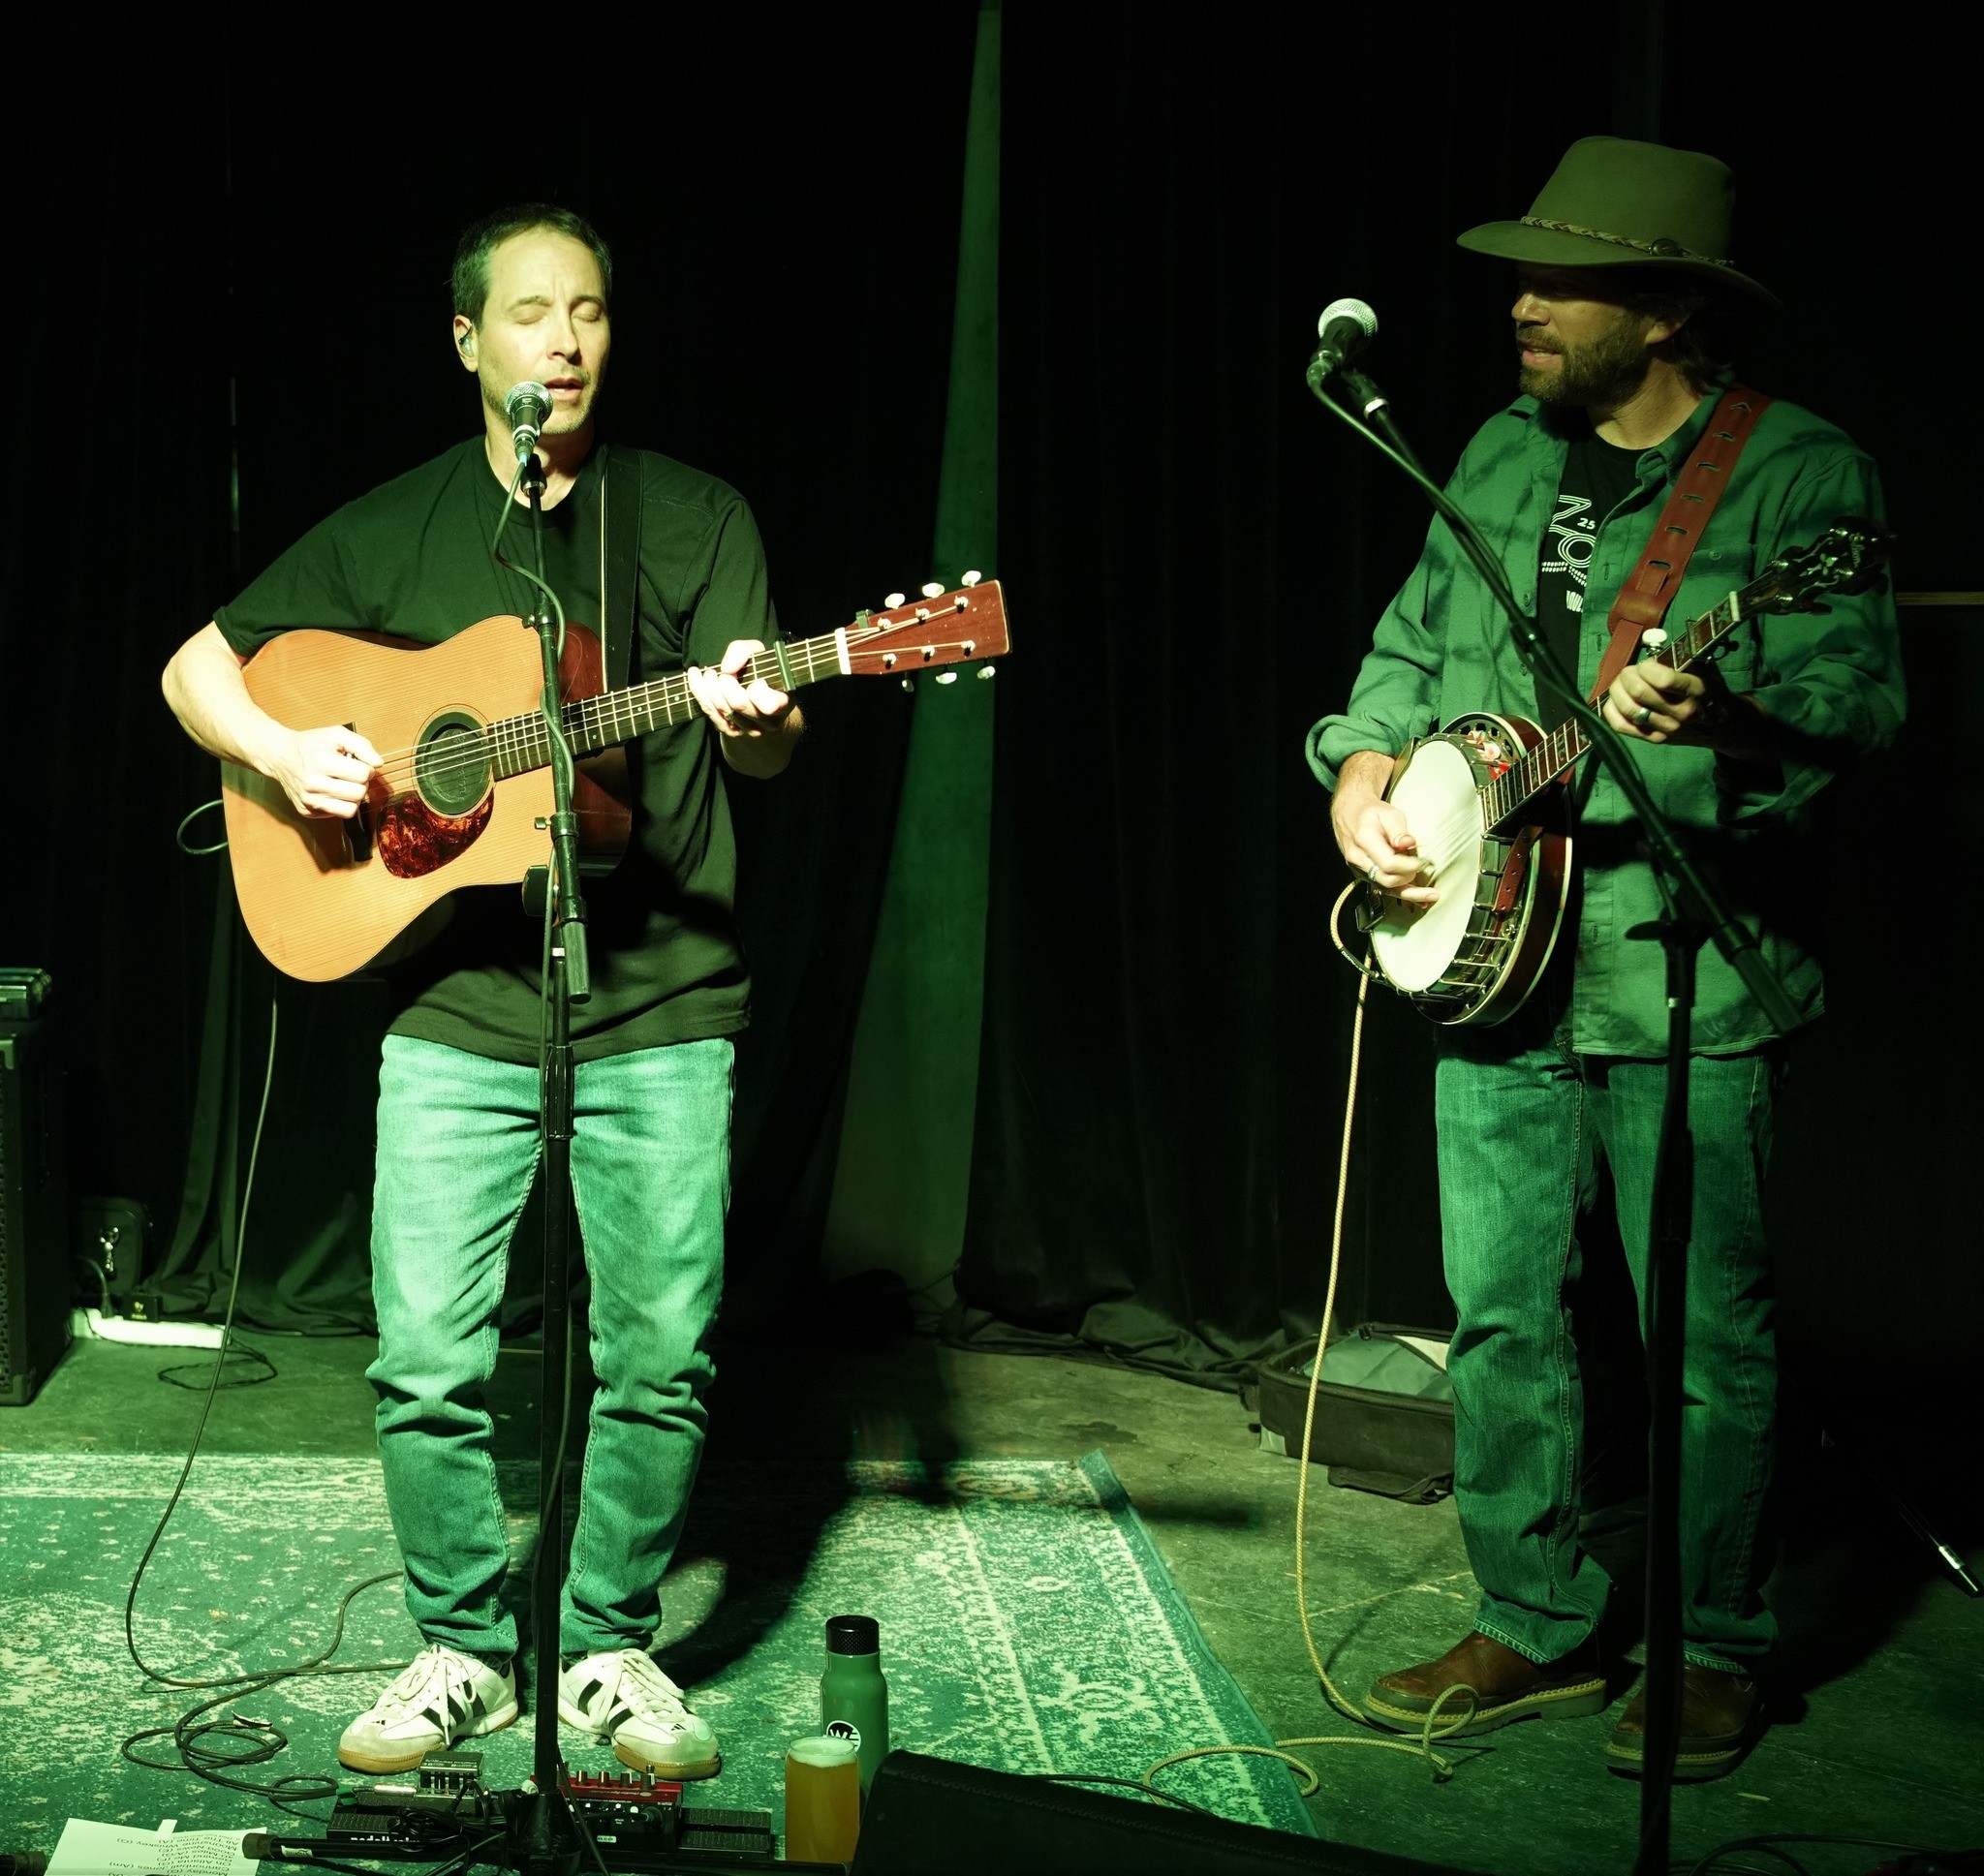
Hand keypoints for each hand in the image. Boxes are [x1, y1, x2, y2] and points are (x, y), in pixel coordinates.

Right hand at [268, 724, 380, 818]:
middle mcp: (312, 784)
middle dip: (361, 783)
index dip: (367, 768)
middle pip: (359, 793)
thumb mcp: (337, 734)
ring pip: (350, 809)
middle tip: (351, 774)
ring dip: (353, 797)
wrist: (280, 755)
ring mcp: (308, 800)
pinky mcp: (307, 811)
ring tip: (345, 784)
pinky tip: (332, 791)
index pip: (363, 774)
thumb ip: (362, 745)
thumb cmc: (311, 744)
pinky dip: (340, 803)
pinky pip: (337, 815)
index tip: (358, 764)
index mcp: (321, 762)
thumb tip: (378, 763)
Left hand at [685, 640, 791, 738]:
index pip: (769, 705)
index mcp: (782, 703)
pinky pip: (709, 712)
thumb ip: (743, 652)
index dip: (757, 690)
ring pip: (722, 709)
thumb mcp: (759, 653)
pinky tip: (696, 676)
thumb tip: (727, 668)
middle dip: (726, 683)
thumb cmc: (762, 671)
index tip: (756, 679)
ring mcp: (749, 729)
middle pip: (739, 704)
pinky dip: (699, 690)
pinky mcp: (731, 731)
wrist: (762, 696)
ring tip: (710, 673)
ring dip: (710, 685)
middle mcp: (767, 722)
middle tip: (724, 673)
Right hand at [1332, 753, 1436, 906]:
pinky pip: (1383, 888)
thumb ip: (1399, 830)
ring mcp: (1358, 869)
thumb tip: (1409, 844)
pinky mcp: (1363, 874)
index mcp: (1364, 841)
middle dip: (1409, 877)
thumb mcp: (1388, 813)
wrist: (1349, 814)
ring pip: (1385, 888)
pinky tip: (1420, 900)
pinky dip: (1402, 894)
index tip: (1422, 861)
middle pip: (1387, 880)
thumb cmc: (1371, 812)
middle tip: (1423, 867)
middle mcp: (1358, 859)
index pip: (1388, 864)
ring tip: (1432, 896)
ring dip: (1410, 893)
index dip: (1408, 866)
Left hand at [1601, 658, 1718, 744]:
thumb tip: (1648, 651)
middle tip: (1631, 672)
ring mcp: (1666, 729)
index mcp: (1694, 691)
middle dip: (1628, 675)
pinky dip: (1612, 710)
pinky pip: (1620, 726)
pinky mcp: (1654, 739)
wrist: (1721, 725)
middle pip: (1638, 691)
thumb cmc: (1709, 689)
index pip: (1663, 680)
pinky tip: (1616, 700)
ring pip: (1627, 707)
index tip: (1646, 664)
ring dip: (1617, 690)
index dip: (1646, 667)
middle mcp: (1680, 713)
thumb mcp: (1702, 669)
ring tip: (1622, 684)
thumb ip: (1678, 658)